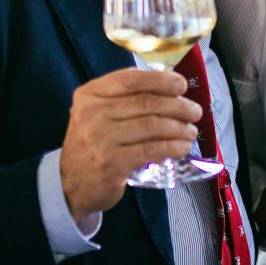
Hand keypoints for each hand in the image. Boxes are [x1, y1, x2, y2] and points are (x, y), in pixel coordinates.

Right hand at [60, 68, 201, 219]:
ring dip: (179, 127)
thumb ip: (125, 99)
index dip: (160, 80)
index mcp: (89, 95)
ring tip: (191, 131)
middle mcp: (92, 114)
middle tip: (195, 112)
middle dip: (178, 106)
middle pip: (146, 103)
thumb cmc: (93, 145)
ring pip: (152, 125)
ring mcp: (101, 139)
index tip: (181, 85)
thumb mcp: (98, 114)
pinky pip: (152, 149)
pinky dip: (172, 146)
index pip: (130, 79)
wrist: (70, 185)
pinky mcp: (112, 162)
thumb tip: (169, 86)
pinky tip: (182, 147)